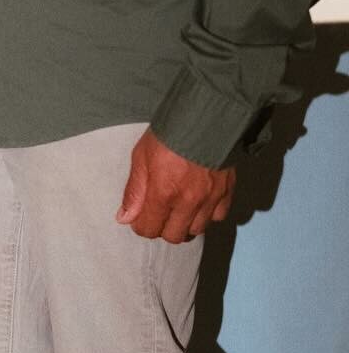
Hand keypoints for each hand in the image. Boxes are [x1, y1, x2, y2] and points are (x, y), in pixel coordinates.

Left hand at [116, 130, 234, 243]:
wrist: (205, 116)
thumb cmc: (168, 135)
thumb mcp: (141, 157)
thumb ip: (134, 191)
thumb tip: (124, 218)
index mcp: (163, 193)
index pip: (149, 229)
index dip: (141, 225)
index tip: (141, 216)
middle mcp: (189, 201)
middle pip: (174, 236)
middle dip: (163, 228)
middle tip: (160, 212)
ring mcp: (211, 198)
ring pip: (197, 230)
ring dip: (185, 223)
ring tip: (179, 207)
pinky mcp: (227, 191)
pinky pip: (218, 217)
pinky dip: (208, 214)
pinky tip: (200, 201)